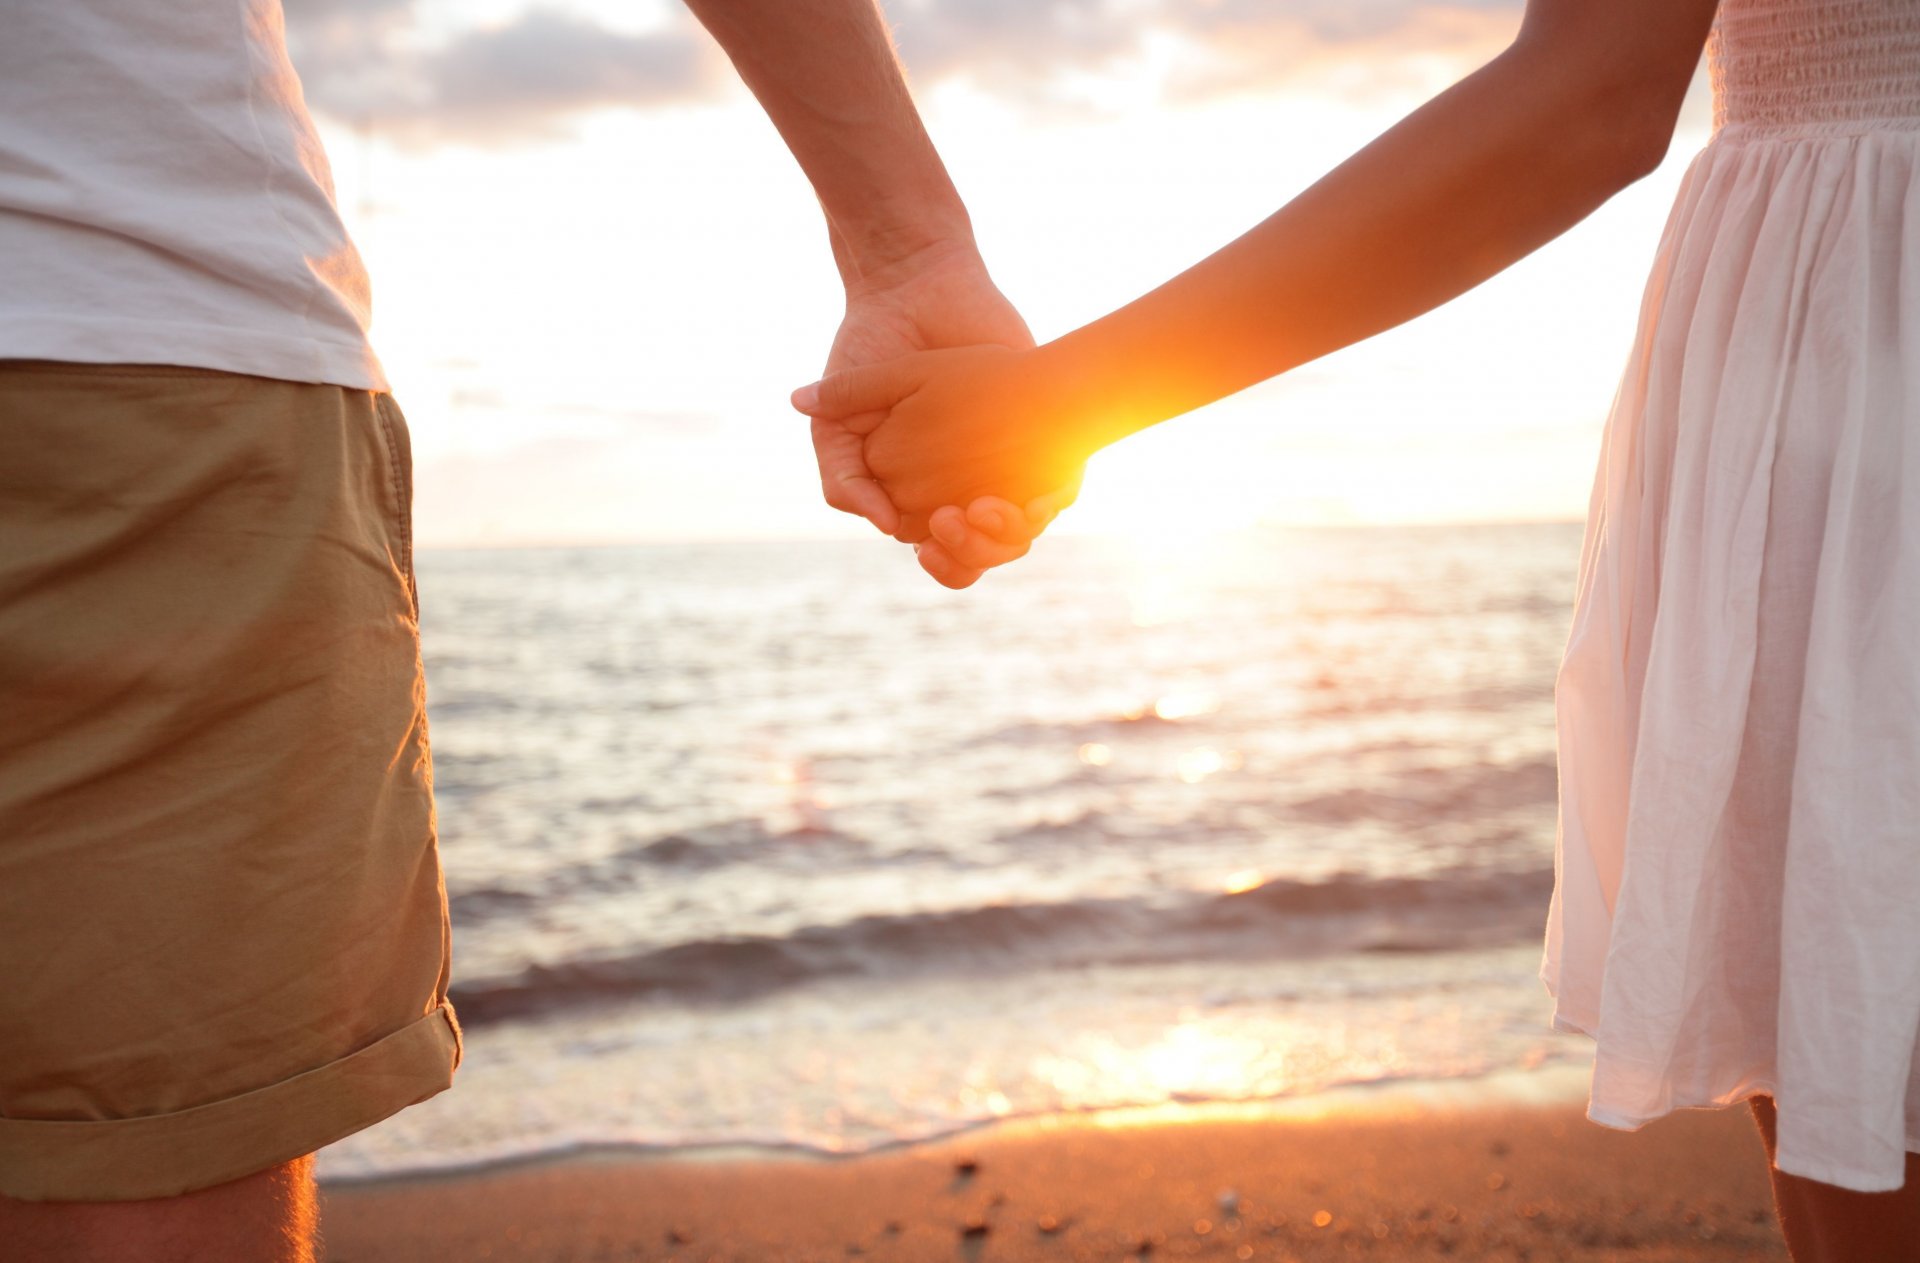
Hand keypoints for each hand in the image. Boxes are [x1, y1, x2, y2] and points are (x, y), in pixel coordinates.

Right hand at [817, 243, 1066, 587]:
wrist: (915, 291)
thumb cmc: (868, 355)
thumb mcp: (836, 422)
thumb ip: (842, 476)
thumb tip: (881, 526)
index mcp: (919, 492)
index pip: (942, 552)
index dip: (944, 558)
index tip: (932, 542)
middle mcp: (964, 483)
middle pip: (986, 550)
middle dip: (978, 551)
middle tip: (956, 522)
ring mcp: (1004, 461)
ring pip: (1023, 529)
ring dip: (1011, 534)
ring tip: (989, 509)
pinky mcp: (1039, 432)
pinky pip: (1057, 487)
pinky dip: (1049, 502)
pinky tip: (1036, 498)